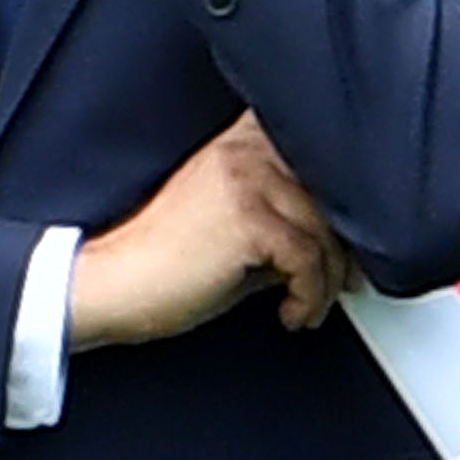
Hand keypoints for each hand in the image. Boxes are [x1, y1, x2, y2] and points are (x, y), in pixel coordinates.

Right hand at [69, 114, 344, 350]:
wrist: (110, 286)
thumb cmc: (160, 266)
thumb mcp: (227, 228)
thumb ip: (278, 221)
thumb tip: (338, 248)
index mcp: (236, 145)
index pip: (313, 154)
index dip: (342, 196)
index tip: (350, 241)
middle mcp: (242, 152)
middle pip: (330, 193)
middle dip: (345, 246)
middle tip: (345, 281)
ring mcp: (245, 182)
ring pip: (325, 230)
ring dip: (327, 279)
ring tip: (307, 304)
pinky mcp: (248, 221)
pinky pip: (309, 260)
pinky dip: (310, 297)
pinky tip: (291, 314)